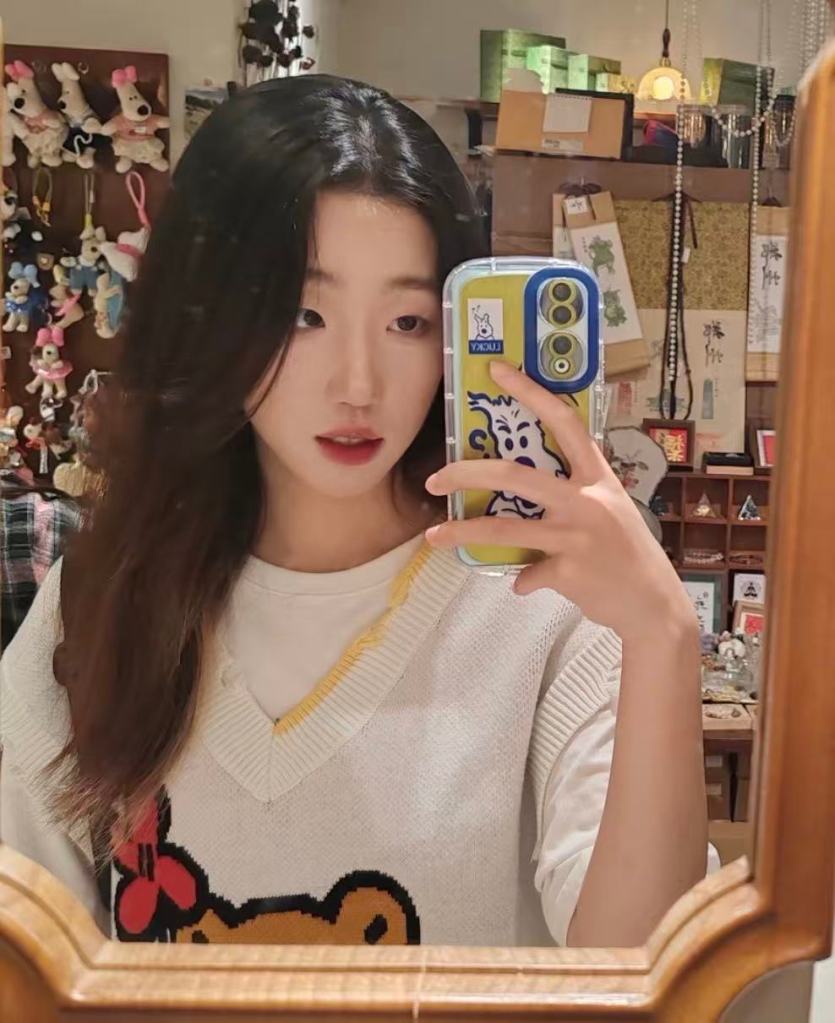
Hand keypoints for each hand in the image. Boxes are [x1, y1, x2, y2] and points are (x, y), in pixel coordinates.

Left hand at [424, 361, 696, 644]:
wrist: (653, 605)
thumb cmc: (627, 554)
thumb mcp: (610, 511)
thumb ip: (572, 497)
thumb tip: (526, 499)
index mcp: (597, 478)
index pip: (565, 422)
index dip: (530, 392)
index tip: (496, 370)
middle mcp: (587, 500)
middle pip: (514, 475)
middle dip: (465, 473)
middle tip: (434, 481)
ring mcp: (576, 536)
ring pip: (504, 529)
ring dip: (463, 533)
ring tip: (434, 538)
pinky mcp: (568, 571)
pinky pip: (528, 573)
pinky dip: (523, 580)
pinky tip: (525, 585)